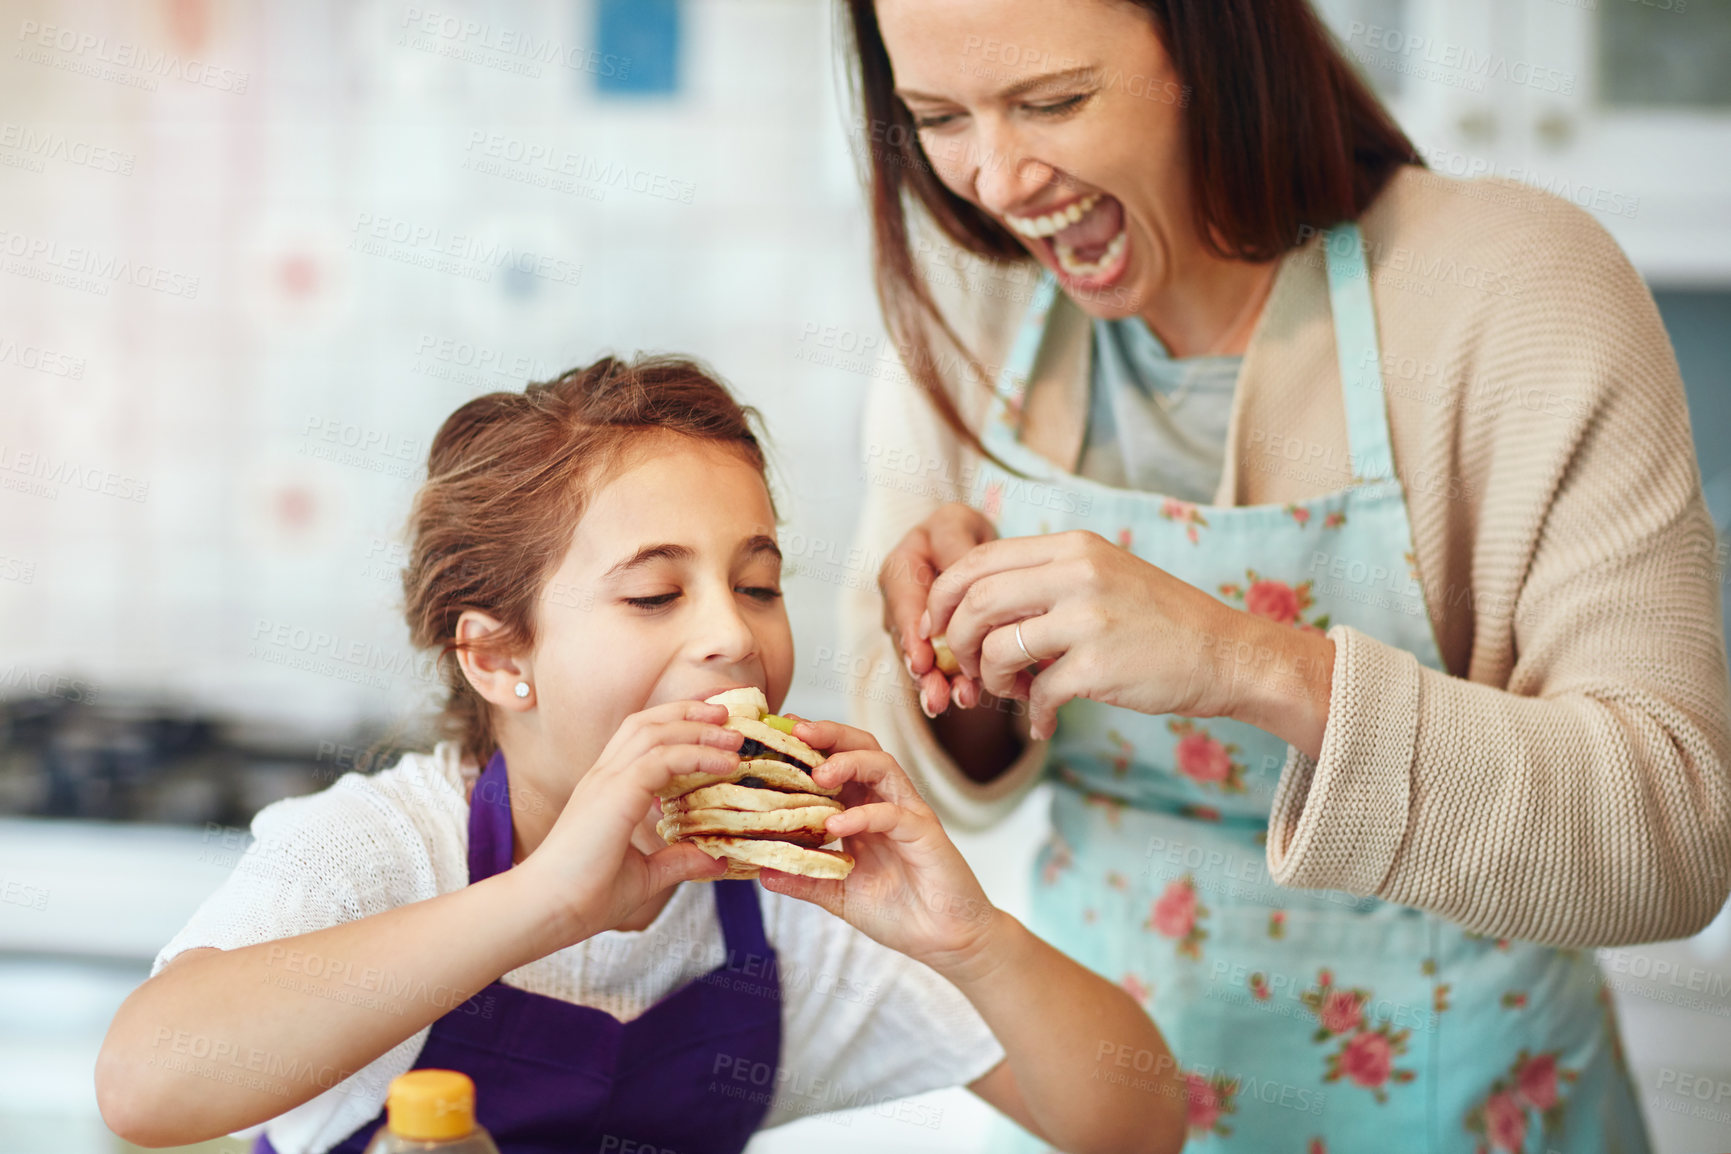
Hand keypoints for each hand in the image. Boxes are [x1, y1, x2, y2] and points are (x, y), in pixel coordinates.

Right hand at [513, 700, 736, 944]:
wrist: (545, 911)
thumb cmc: (583, 897)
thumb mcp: (644, 877)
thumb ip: (677, 862)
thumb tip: (715, 860)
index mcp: (606, 790)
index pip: (641, 738)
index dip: (676, 725)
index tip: (713, 728)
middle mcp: (604, 777)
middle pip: (648, 723)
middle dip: (689, 713)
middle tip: (726, 717)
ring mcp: (606, 781)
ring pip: (655, 731)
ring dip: (698, 728)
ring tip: (732, 736)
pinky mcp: (615, 794)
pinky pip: (662, 759)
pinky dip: (696, 754)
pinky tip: (724, 763)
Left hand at [757, 717, 1001, 976]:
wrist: (946, 940)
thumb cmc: (899, 912)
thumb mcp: (839, 895)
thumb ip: (805, 879)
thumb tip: (761, 869)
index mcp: (863, 810)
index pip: (837, 762)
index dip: (809, 746)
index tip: (776, 735)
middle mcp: (886, 803)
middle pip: (861, 748)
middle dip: (829, 734)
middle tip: (796, 731)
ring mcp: (907, 814)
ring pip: (882, 766)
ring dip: (848, 762)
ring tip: (818, 774)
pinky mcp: (925, 833)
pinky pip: (894, 813)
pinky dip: (865, 814)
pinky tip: (839, 824)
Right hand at [879, 502, 997, 717]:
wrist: (964, 545)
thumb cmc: (959, 533)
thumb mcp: (956, 527)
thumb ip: (956, 552)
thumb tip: (961, 582)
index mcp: (899, 568)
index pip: (902, 603)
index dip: (911, 635)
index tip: (922, 662)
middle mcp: (900, 603)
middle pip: (909, 641)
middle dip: (924, 673)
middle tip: (937, 696)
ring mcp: (913, 628)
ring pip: (924, 660)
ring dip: (940, 685)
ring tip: (960, 701)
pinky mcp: (931, 646)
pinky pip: (939, 667)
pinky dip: (954, 684)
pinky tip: (967, 699)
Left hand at [924, 530, 1248, 740]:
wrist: (1226, 654)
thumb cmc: (1159, 622)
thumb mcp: (1102, 576)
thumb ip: (1044, 581)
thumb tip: (974, 608)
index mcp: (1071, 547)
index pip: (978, 559)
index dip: (943, 596)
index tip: (935, 628)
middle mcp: (1077, 573)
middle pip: (976, 601)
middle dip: (954, 642)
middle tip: (965, 670)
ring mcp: (1088, 618)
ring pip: (996, 648)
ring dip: (988, 681)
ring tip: (1010, 694)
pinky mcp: (1099, 665)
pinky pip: (1037, 693)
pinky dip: (1032, 715)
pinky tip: (1043, 724)